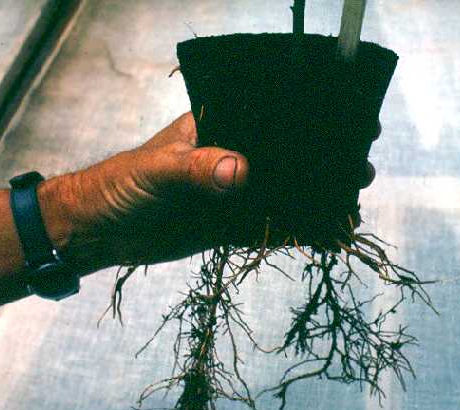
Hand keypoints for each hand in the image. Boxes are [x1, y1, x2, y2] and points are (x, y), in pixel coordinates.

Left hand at [39, 112, 377, 270]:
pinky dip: (296, 234)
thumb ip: (197, 170)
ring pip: (284, 196)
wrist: (100, 232)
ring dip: (316, 202)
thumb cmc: (121, 185)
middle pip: (286, 160)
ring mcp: (233, 193)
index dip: (308, 124)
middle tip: (360, 172)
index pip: (270, 120)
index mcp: (217, 129)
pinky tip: (325, 239)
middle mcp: (231, 157)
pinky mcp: (229, 226)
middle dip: (323, 166)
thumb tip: (241, 173)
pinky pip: (270, 228)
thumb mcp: (158, 172)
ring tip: (351, 209)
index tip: (347, 126)